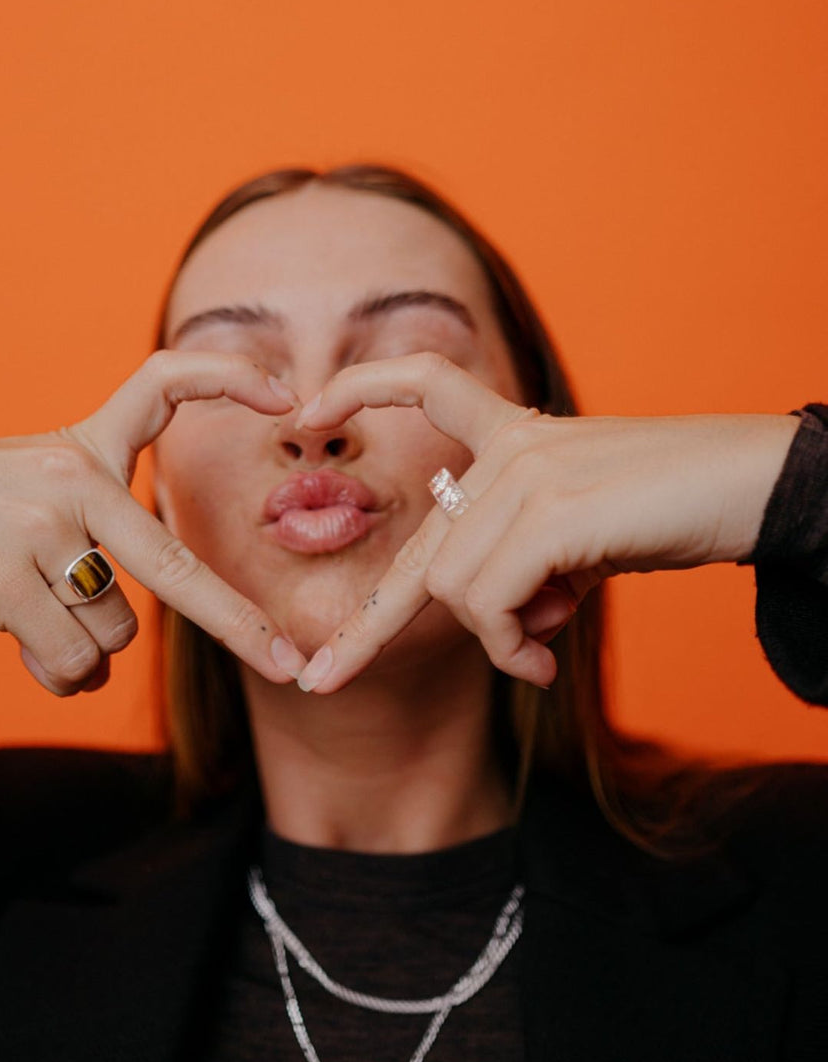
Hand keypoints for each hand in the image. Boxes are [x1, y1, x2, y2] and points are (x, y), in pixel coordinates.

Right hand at [0, 352, 308, 694]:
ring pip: (115, 630)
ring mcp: (39, 531)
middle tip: (289, 666)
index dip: (226, 378)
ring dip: (87, 648)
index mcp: (84, 443)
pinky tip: (28, 646)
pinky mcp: (5, 583)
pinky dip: (60, 673)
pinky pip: (71, 659)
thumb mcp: (33, 484)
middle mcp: (70, 480)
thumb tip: (111, 657)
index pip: (163, 382)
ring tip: (39, 621)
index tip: (284, 394)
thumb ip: (93, 541)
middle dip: (239, 625)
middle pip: (176, 566)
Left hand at [293, 354, 799, 690]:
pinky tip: (545, 655)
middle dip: (363, 626)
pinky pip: (490, 602)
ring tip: (544, 652)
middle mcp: (510, 447)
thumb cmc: (677, 506)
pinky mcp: (548, 509)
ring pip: (458, 589)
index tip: (308, 411)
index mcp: (516, 433)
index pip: (424, 382)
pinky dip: (512, 645)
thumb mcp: (589, 539)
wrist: (752, 484)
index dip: (361, 388)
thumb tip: (511, 636)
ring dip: (497, 642)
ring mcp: (525, 473)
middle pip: (419, 551)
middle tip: (318, 679)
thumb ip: (534, 569)